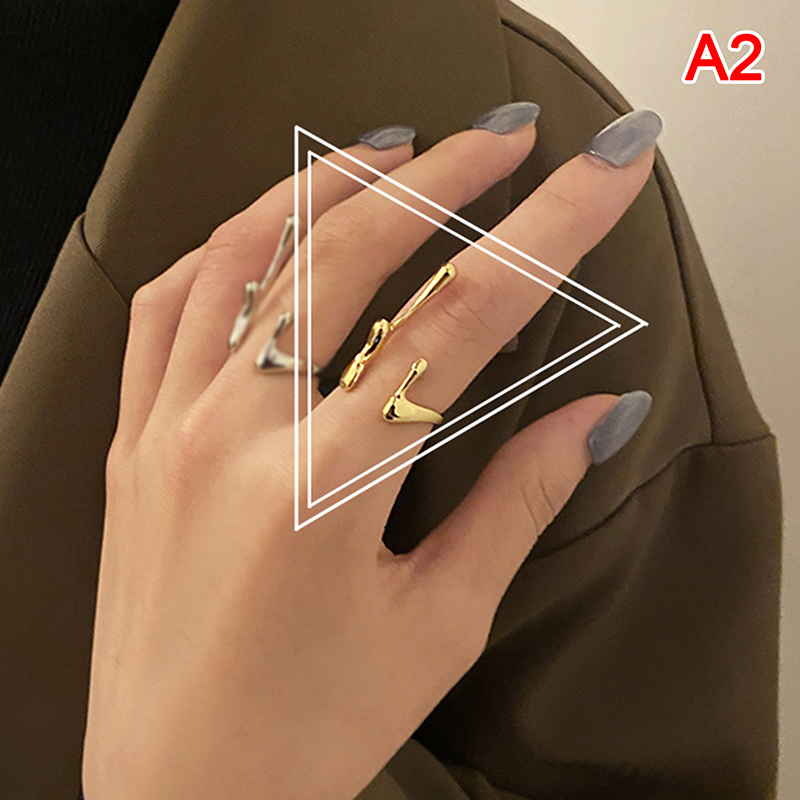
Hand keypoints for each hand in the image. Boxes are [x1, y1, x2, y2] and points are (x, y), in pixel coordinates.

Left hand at [82, 105, 658, 799]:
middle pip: (353, 254)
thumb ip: (518, 503)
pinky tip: (271, 224)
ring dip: (328, 183)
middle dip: (444, 177)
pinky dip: (226, 244)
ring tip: (395, 151)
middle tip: (504, 137)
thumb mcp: (439, 625)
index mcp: (326, 490)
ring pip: (247, 254)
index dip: (547, 232)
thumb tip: (594, 420)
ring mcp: (168, 428)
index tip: (598, 173)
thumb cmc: (303, 735)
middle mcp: (235, 439)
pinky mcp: (130, 439)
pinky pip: (167, 304)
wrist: (176, 796)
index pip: (464, 320)